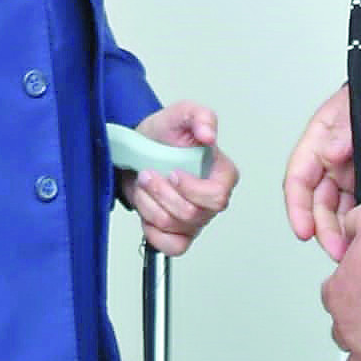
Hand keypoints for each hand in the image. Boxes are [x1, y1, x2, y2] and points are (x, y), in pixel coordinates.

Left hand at [117, 101, 238, 256]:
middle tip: (149, 174)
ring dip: (150, 203)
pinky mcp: (179, 234)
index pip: (217, 196)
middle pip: (192, 214)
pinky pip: (170, 246)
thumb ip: (200, 116)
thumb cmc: (163, 134)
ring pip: (174, 226)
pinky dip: (152, 229)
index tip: (173, 172)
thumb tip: (209, 134)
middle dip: (162, 193)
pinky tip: (148, 208)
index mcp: (222, 174)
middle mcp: (211, 199)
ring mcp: (196, 220)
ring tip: (145, 184)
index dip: (191, 189)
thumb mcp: (180, 114)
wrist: (138, 150)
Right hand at [283, 83, 354, 260]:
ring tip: (351, 250)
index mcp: (318, 142)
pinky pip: (359, 207)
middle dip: (323, 229)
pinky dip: (358, 224)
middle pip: (317, 203)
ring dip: (340, 232)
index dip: (297, 207)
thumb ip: (343, 130)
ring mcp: (350, 174)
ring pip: (337, 211)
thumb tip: (331, 152)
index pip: (297, 179)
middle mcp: (330, 162)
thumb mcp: (353, 107)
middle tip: (336, 249)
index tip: (303, 229)